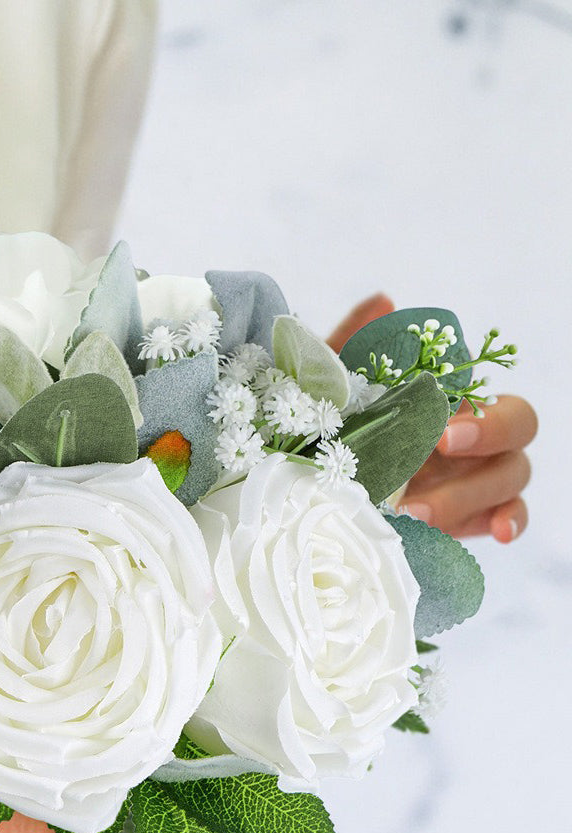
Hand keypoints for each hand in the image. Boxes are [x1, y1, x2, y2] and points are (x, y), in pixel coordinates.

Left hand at [327, 294, 537, 542]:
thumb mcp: (331, 392)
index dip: (479, 408)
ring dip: (469, 494)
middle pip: (518, 426)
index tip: (440, 429)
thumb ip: (355, 343)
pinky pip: (512, 516)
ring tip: (415, 514)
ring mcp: (479, 480)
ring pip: (511, 476)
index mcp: (449, 402)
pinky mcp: (474, 519)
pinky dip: (511, 521)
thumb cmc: (331, 433)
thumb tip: (383, 300)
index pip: (491, 391)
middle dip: (489, 435)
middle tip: (439, 448)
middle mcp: (475, 437)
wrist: (315, 494)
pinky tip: (497, 532)